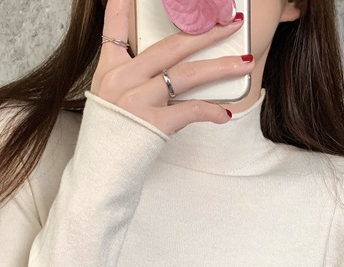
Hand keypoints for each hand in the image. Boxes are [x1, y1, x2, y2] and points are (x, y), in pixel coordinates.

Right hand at [91, 0, 252, 135]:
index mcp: (110, 69)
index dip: (124, 5)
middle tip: (232, 25)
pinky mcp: (153, 123)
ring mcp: (138, 99)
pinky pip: (190, 111)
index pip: (115, 27)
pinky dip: (210, 112)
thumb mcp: (107, 101)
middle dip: (206, 33)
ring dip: (221, 67)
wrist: (99, 173)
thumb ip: (129, 79)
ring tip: (244, 63)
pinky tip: (225, 113)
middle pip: (171, 46)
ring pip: (188, 74)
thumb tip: (163, 72)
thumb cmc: (108, 141)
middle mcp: (124, 78)